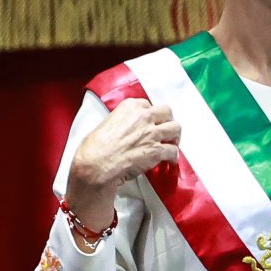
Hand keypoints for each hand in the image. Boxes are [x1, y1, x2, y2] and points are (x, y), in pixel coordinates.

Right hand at [66, 99, 180, 226]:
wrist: (96, 165)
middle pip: (167, 112)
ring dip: (174, 137)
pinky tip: (170, 160)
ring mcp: (152, 133)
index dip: (152, 116)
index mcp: (130, 107)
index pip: (149, 105)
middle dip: (167, 121)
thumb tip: (127, 128)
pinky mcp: (156, 150)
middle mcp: (143, 116)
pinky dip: (173, 157)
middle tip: (165, 131)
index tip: (151, 123)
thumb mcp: (106, 122)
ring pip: (176, 128)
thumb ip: (122, 120)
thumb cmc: (95, 147)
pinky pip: (174, 151)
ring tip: (171, 144)